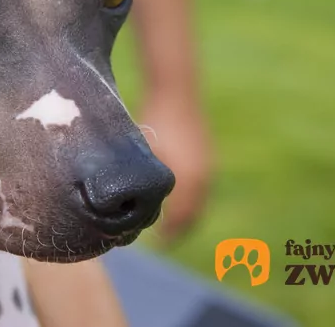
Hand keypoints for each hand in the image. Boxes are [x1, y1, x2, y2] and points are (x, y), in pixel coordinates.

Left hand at [138, 93, 215, 244]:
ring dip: (186, 214)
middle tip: (161, 239)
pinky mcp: (207, 157)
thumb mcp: (146, 153)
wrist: (176, 91)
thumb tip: (126, 205)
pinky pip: (202, 189)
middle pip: (192, 216)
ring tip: (168, 222)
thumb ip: (141, 180)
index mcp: (187, 180)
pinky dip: (192, 199)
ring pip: (198, 203)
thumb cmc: (155, 120)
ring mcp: (207, 168)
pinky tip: (177, 199)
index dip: (168, 234)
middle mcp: (202, 178)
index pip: (180, 219)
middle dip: (178, 229)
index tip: (155, 242)